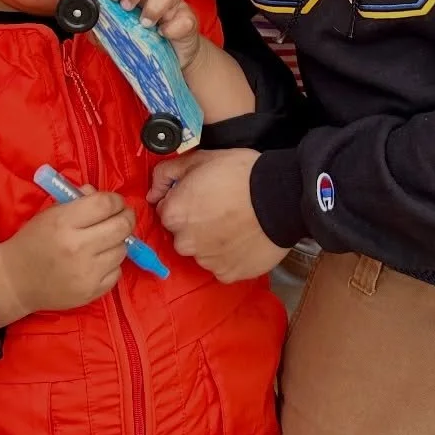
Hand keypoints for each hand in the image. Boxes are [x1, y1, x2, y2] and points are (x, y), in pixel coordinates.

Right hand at [0, 187, 134, 325]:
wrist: (15, 280)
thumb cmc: (32, 241)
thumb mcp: (50, 214)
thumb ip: (78, 201)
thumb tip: (105, 197)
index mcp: (64, 223)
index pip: (105, 204)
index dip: (116, 200)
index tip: (115, 203)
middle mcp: (78, 247)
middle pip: (122, 226)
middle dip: (126, 217)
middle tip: (122, 217)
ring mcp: (87, 273)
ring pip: (122, 250)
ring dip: (118, 242)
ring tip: (105, 241)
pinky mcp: (91, 293)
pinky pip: (117, 272)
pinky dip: (111, 265)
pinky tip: (98, 262)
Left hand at [107, 0, 199, 68]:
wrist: (169, 63)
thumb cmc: (140, 44)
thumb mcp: (114, 37)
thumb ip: (101, 27)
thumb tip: (87, 20)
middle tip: (127, 7)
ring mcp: (173, 4)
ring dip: (154, 5)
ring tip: (144, 24)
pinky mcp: (188, 21)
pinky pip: (185, 17)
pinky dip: (173, 26)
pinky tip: (163, 34)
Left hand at [152, 149, 287, 282]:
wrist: (280, 198)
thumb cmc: (241, 174)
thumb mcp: (201, 159)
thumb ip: (168, 173)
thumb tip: (153, 191)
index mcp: (174, 214)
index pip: (168, 212)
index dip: (185, 202)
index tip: (203, 196)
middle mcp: (184, 242)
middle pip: (183, 235)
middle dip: (197, 224)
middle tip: (221, 209)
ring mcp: (206, 261)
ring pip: (203, 252)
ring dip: (213, 242)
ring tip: (237, 224)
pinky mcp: (228, 274)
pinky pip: (223, 266)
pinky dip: (230, 256)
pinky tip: (244, 239)